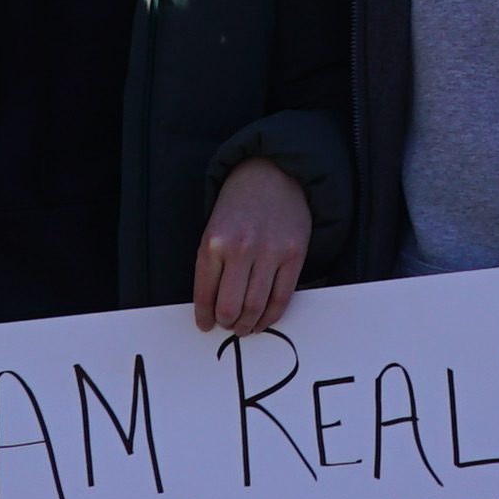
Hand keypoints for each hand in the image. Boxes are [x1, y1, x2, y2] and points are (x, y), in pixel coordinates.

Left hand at [193, 158, 311, 334]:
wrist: (274, 172)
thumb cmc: (240, 203)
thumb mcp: (214, 228)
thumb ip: (212, 264)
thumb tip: (212, 306)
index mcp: (213, 242)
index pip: (205, 294)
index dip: (204, 317)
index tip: (205, 325)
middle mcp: (240, 248)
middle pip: (231, 307)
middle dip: (226, 323)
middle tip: (227, 326)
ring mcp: (269, 252)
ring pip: (256, 307)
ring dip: (248, 324)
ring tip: (244, 326)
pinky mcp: (294, 254)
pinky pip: (282, 297)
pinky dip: (271, 316)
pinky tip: (264, 318)